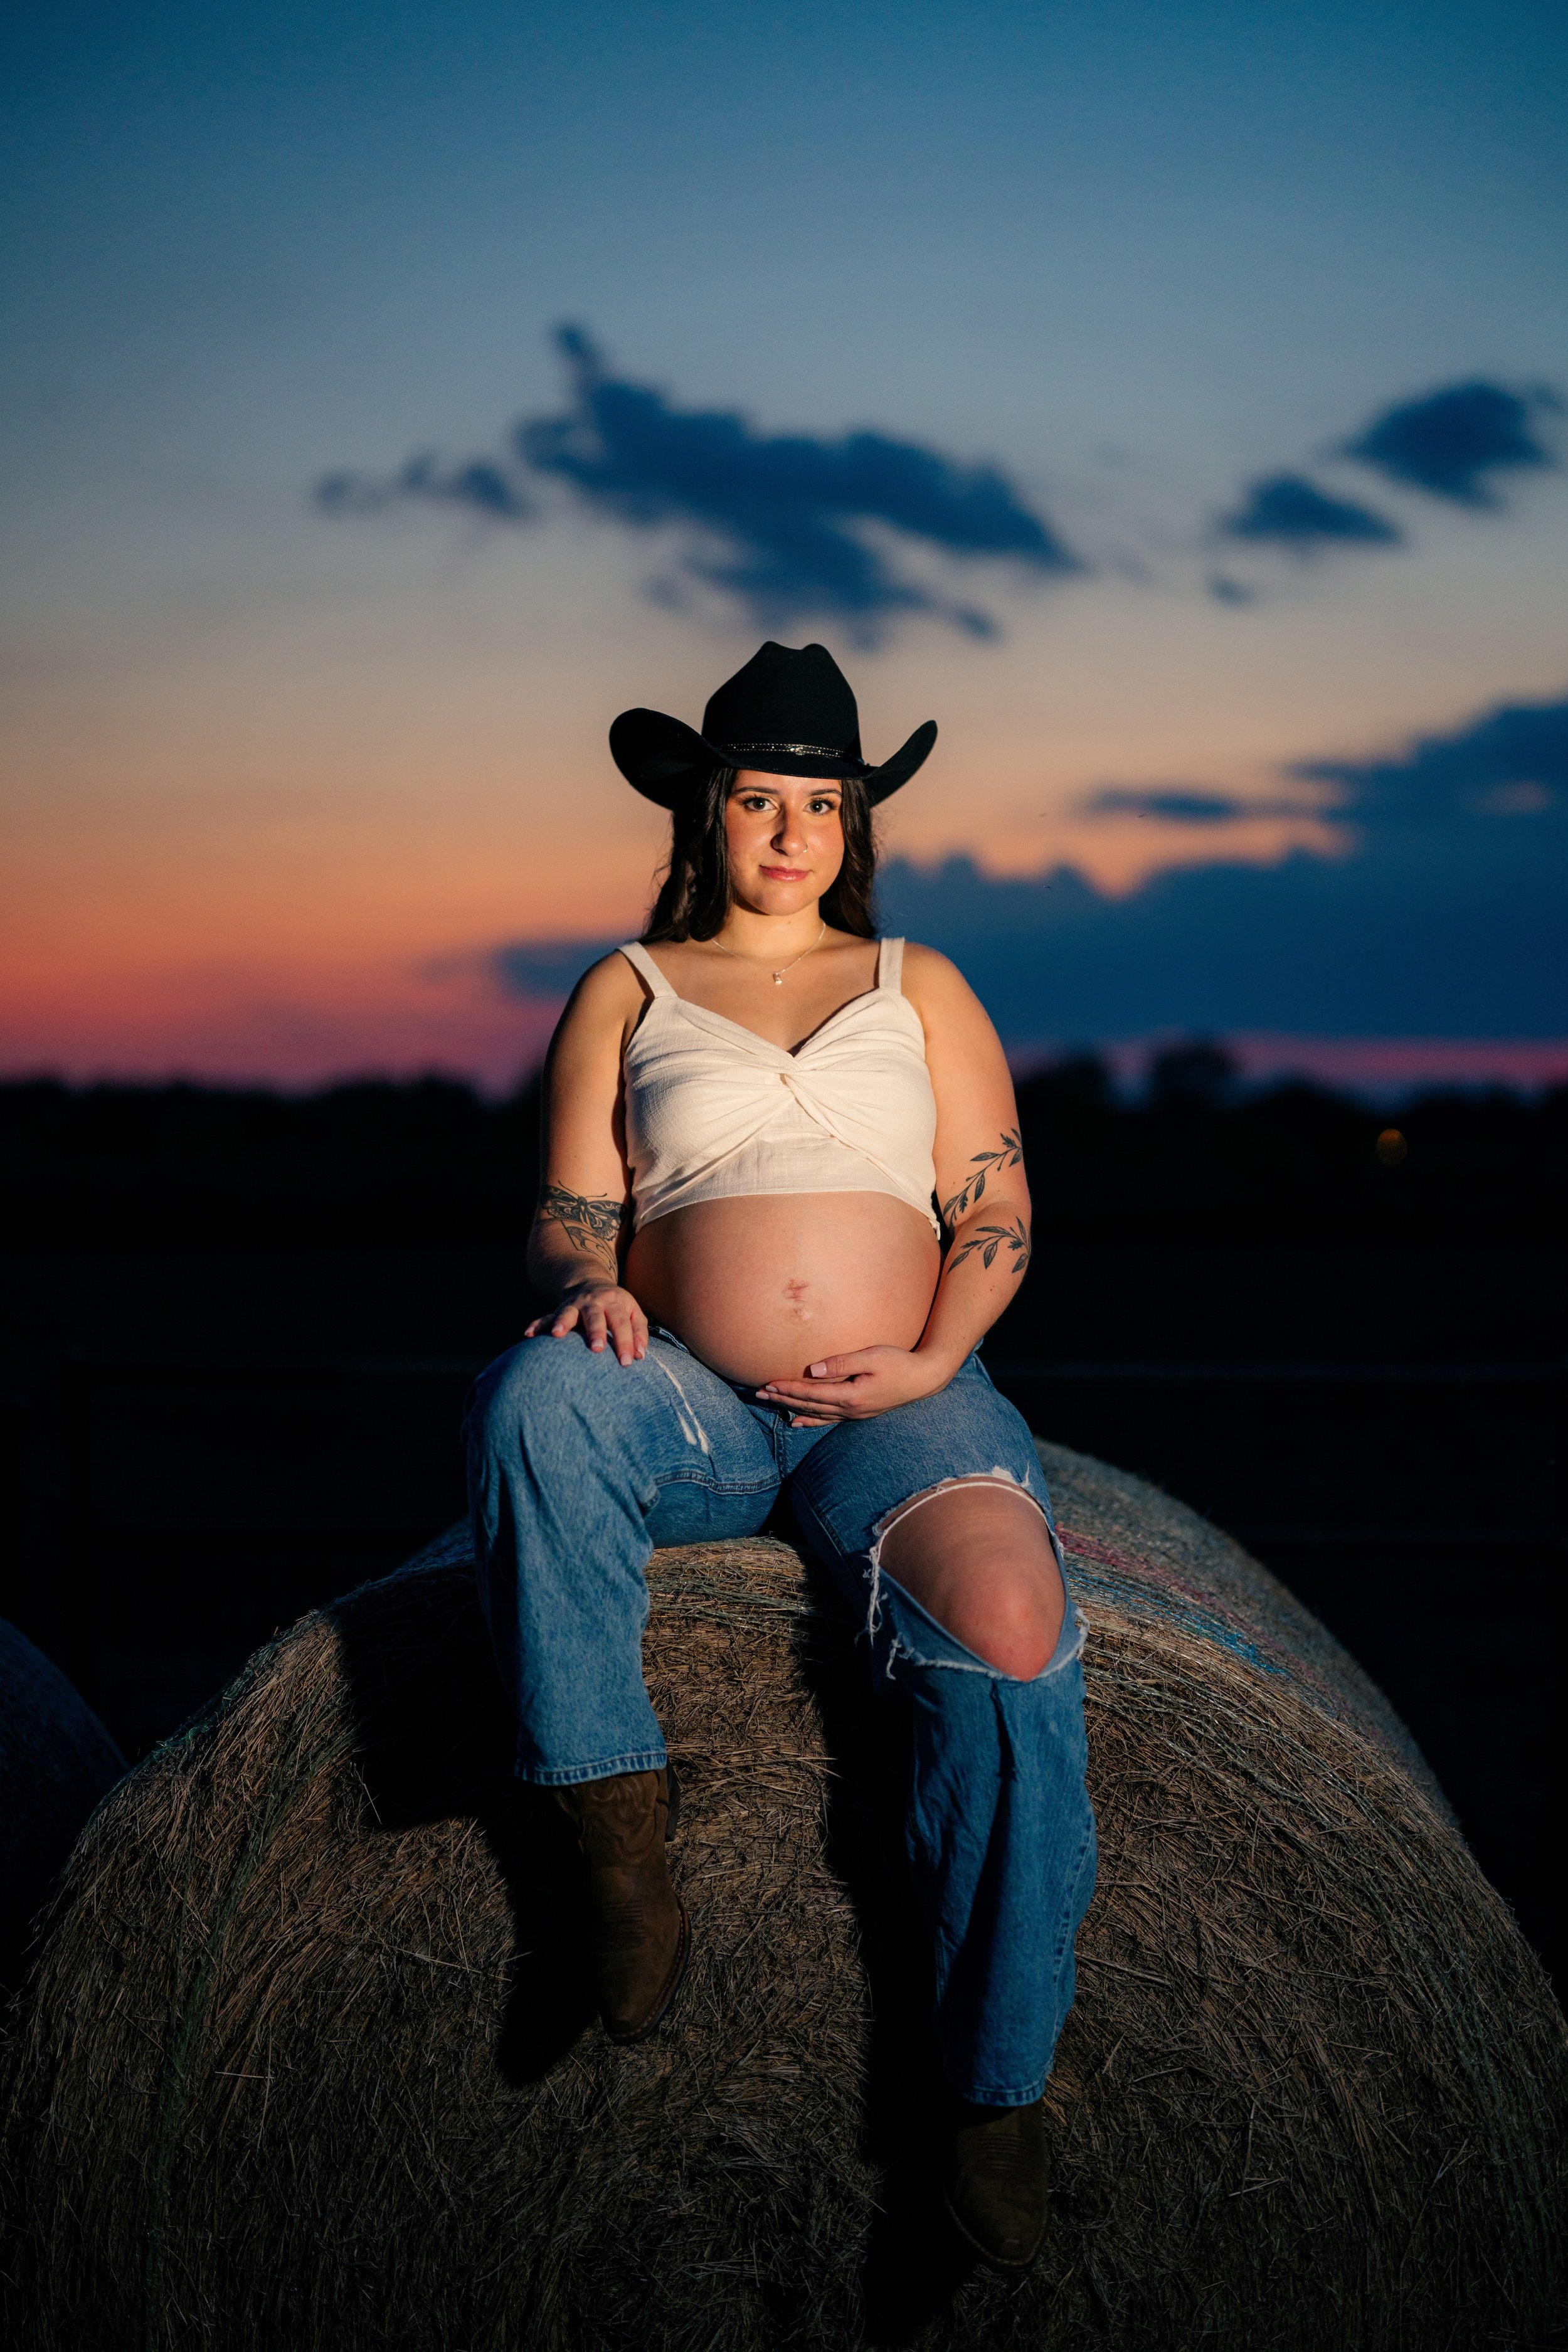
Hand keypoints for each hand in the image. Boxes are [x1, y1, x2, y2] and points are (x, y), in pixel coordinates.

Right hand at [525, 1281, 647, 1366]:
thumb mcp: (633, 1312)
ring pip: (568, 1313)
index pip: (621, 1323)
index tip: (627, 1362)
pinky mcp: (559, 1310)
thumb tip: (640, 1356)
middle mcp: (594, 1302)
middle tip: (597, 1349)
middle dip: (596, 1332)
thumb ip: (639, 1332)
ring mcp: (574, 1305)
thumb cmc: (616, 1306)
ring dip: (563, 1322)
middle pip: (596, 1316)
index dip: (625, 1342)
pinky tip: (528, 1334)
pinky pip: (546, 1317)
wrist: (590, 1282)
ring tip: (558, 1334)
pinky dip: (538, 1325)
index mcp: (615, 1302)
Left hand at [756, 1345, 956, 1425]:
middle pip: (808, 1405)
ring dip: (791, 1407)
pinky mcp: (859, 1412)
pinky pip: (828, 1419)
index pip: (811, 1393)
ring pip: (815, 1413)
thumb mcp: (871, 1357)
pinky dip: (810, 1420)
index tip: (767, 1384)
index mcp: (850, 1395)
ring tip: (771, 1404)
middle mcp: (850, 1409)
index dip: (787, 1388)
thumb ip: (841, 1363)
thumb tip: (812, 1369)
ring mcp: (854, 1414)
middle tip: (758, 1394)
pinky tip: (797, 1422)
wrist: (924, 1379)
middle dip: (782, 1399)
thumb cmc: (899, 1362)